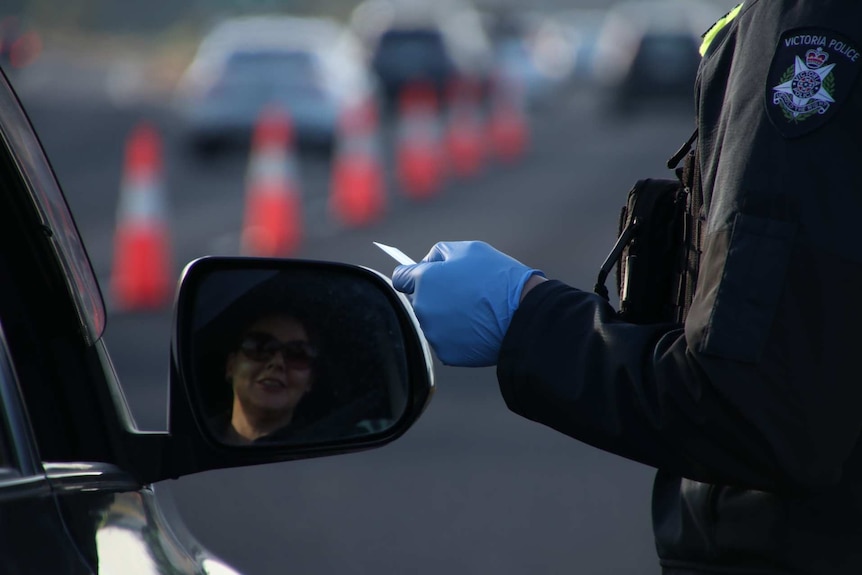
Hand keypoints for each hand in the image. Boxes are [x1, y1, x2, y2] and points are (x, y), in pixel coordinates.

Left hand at [391, 241, 543, 366]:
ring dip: (446, 316)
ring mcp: (433, 333)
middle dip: (434, 296)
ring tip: (474, 310)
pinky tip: (477, 327)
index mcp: (424, 280)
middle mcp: (422, 308)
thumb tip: (426, 263)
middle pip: (418, 301)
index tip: (424, 278)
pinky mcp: (446, 353)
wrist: (522, 313)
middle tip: (463, 293)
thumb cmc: (497, 276)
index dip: (412, 276)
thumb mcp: (469, 249)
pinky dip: (457, 335)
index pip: (400, 278)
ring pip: (433, 322)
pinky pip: (446, 341)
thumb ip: (438, 253)